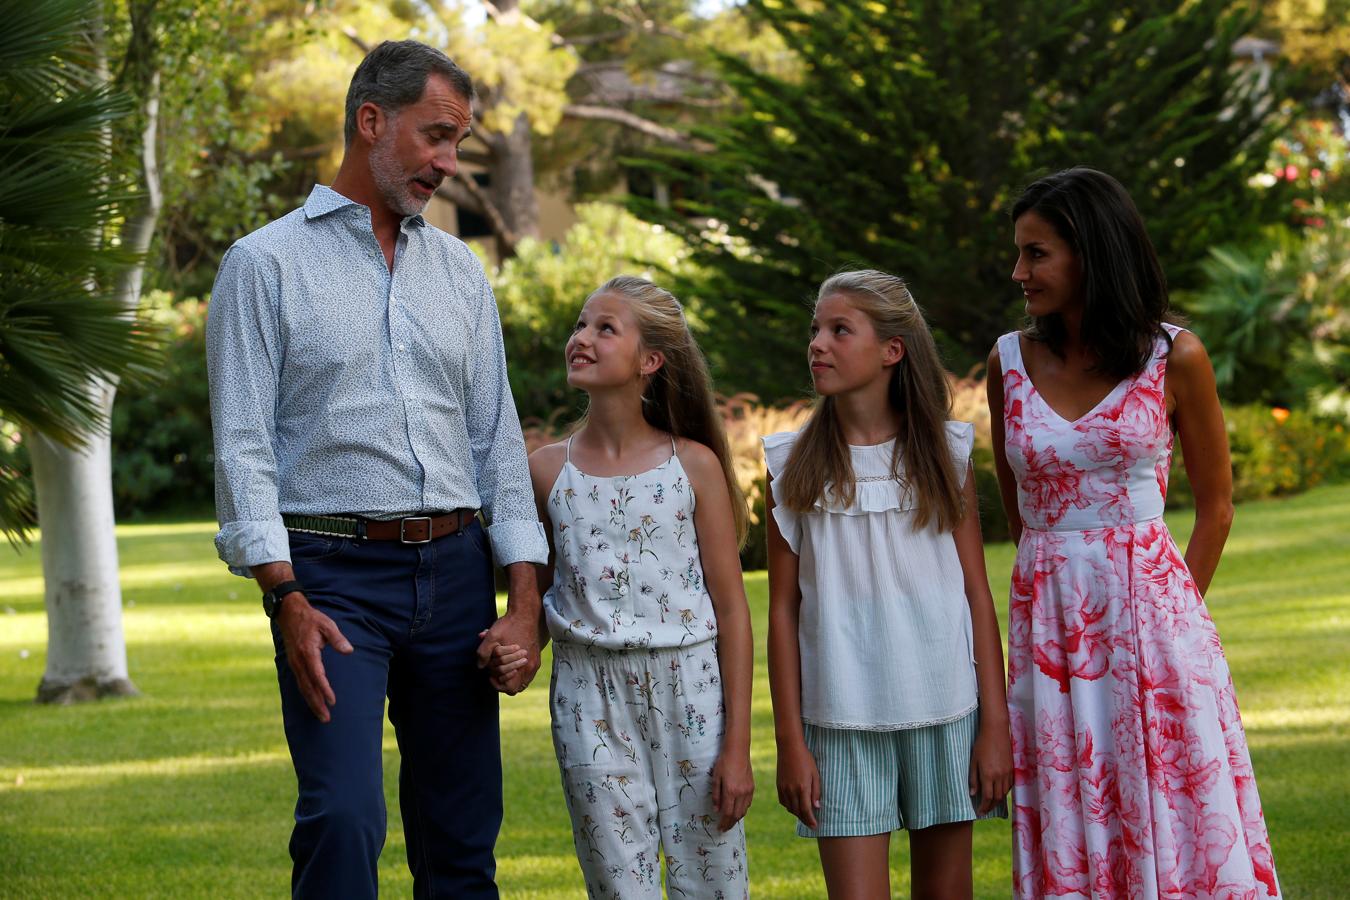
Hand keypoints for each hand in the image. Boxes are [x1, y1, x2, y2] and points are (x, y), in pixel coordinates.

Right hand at [276, 593, 352, 722]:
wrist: (289, 613)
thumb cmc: (311, 618)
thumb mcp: (327, 624)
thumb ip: (337, 638)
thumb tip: (349, 651)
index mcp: (308, 652)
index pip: (317, 675)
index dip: (325, 689)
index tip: (332, 701)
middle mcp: (299, 661)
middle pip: (308, 687)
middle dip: (317, 704)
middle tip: (326, 718)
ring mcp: (294, 664)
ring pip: (303, 688)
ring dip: (311, 703)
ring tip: (321, 716)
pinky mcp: (293, 664)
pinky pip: (300, 683)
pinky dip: (306, 695)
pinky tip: (312, 702)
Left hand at [476, 610, 540, 694]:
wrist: (526, 614)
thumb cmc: (509, 625)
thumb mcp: (492, 636)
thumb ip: (484, 652)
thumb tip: (480, 666)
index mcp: (522, 664)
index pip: (510, 688)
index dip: (498, 685)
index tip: (491, 676)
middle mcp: (531, 666)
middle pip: (516, 687)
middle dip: (503, 680)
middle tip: (495, 671)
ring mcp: (535, 663)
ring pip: (523, 682)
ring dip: (511, 677)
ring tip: (502, 668)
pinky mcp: (536, 658)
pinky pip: (528, 674)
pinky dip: (518, 672)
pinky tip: (510, 663)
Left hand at [711, 750, 754, 830]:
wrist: (737, 750)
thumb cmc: (723, 762)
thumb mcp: (715, 778)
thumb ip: (716, 795)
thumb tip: (716, 810)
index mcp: (730, 791)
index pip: (727, 813)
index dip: (723, 823)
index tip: (719, 828)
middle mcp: (741, 793)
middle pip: (736, 815)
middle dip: (730, 824)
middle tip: (723, 828)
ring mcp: (748, 790)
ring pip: (743, 810)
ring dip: (736, 818)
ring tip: (729, 821)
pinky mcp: (752, 787)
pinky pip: (748, 803)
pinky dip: (742, 810)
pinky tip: (737, 810)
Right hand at [776, 739, 820, 828]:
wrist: (789, 748)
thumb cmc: (806, 759)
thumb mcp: (815, 774)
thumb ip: (816, 791)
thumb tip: (817, 807)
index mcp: (802, 788)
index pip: (806, 810)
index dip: (811, 820)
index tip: (815, 826)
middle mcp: (791, 790)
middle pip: (797, 811)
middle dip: (805, 819)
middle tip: (811, 823)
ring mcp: (783, 788)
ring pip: (789, 808)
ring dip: (797, 814)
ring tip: (804, 816)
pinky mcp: (778, 785)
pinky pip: (783, 801)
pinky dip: (789, 806)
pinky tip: (794, 806)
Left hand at [969, 719, 1013, 814]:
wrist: (996, 731)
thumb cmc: (981, 744)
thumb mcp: (973, 761)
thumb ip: (973, 778)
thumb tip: (973, 794)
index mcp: (988, 774)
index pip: (987, 797)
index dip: (984, 807)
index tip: (980, 812)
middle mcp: (999, 776)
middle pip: (997, 798)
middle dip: (991, 806)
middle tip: (985, 810)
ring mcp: (1008, 772)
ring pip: (1004, 792)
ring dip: (998, 800)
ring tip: (991, 803)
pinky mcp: (1013, 768)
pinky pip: (1010, 785)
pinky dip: (1004, 791)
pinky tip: (999, 791)